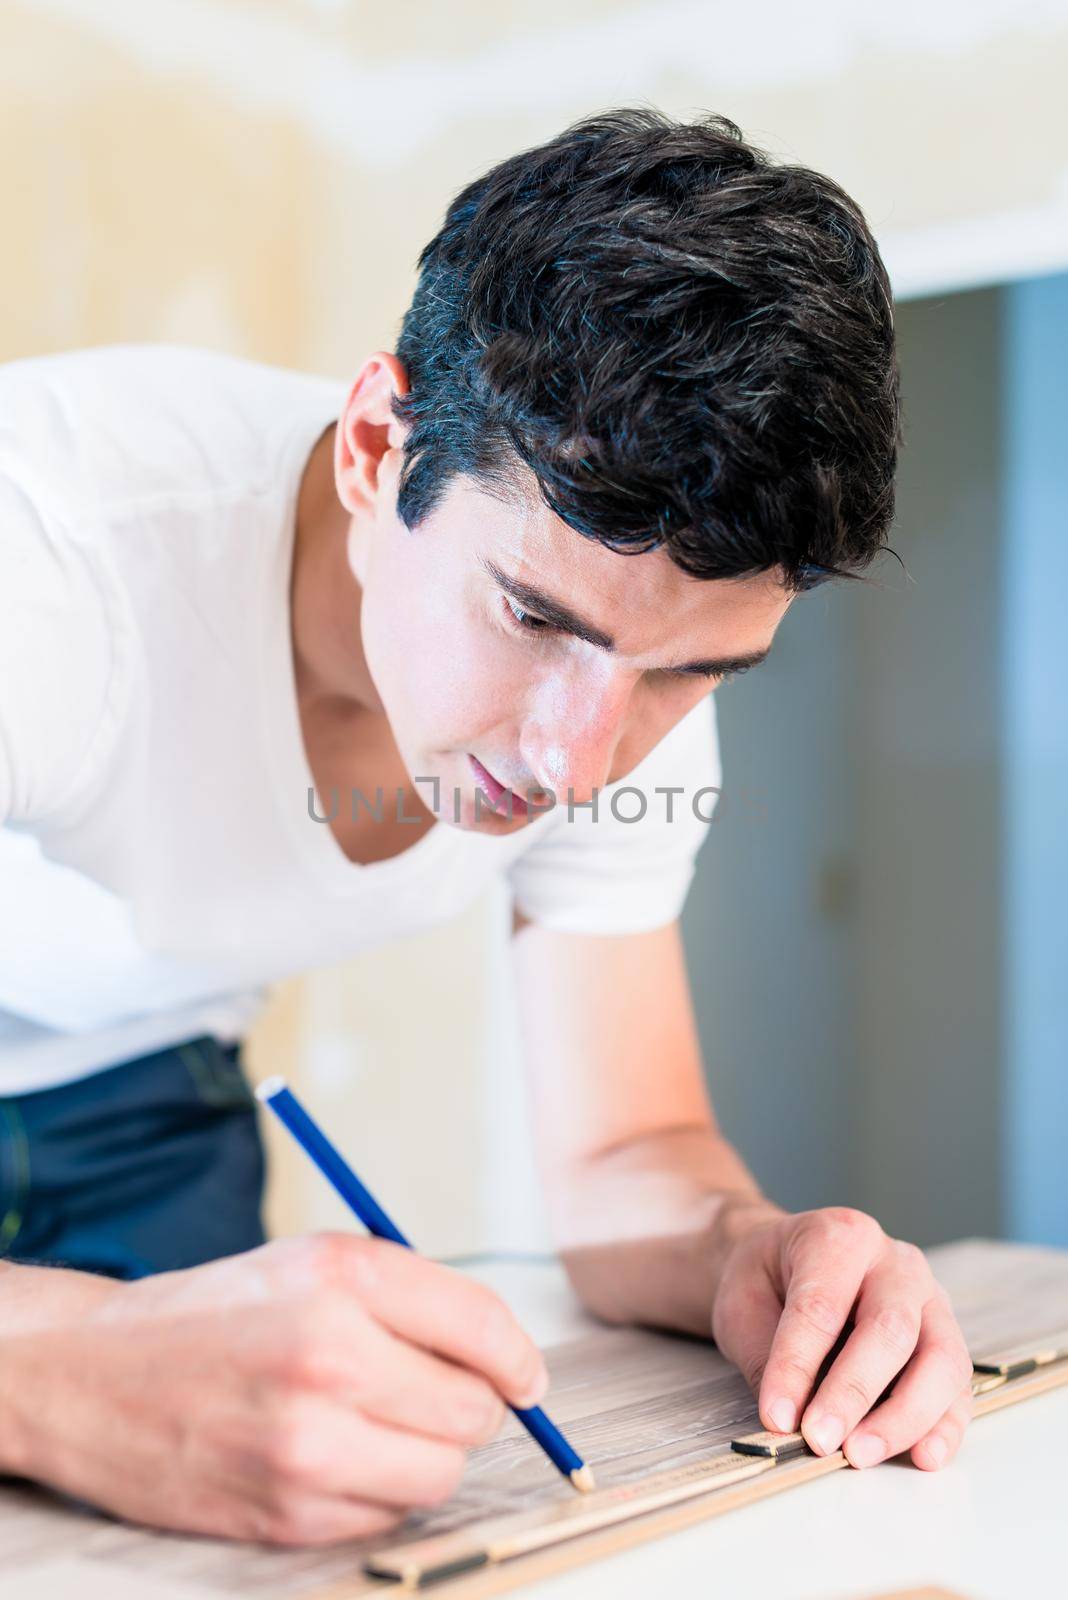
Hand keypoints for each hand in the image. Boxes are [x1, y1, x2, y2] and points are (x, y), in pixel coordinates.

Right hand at [0, 1234, 547, 1543]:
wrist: (94, 1373)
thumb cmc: (220, 1311)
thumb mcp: (317, 1262)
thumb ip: (418, 1299)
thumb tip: (513, 1363)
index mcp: (344, 1277)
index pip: (484, 1327)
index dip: (518, 1358)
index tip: (524, 1376)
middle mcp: (330, 1356)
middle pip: (474, 1410)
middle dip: (470, 1404)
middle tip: (430, 1391)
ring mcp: (307, 1443)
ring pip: (441, 1472)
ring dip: (428, 1453)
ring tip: (379, 1422)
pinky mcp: (286, 1511)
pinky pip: (389, 1515)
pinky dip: (380, 1491)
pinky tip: (336, 1456)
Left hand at [710, 1204, 972, 1470]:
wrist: (785, 1263)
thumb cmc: (766, 1279)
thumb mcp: (742, 1302)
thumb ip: (763, 1356)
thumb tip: (785, 1418)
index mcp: (840, 1237)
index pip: (822, 1305)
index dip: (798, 1365)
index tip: (777, 1416)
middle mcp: (896, 1263)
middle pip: (891, 1329)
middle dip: (854, 1393)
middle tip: (820, 1440)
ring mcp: (931, 1300)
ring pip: (940, 1360)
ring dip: (903, 1417)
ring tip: (861, 1455)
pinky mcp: (947, 1340)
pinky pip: (959, 1386)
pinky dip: (945, 1426)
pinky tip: (922, 1456)